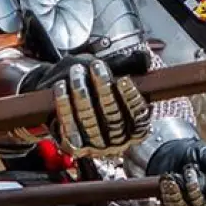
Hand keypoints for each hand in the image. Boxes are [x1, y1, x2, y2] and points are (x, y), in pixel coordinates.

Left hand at [35, 55, 150, 156]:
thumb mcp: (119, 84)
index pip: (138, 116)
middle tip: (96, 66)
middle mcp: (118, 143)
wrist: (76, 116)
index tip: (124, 78)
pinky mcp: (75, 148)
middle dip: (103, 88)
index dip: (131, 98)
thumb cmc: (102, 96)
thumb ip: (132, 71)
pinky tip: (61, 87)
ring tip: (77, 72)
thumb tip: (144, 58)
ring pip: (89, 120)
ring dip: (81, 93)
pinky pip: (69, 126)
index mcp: (136, 131)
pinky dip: (64, 105)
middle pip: (112, 117)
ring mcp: (96, 147)